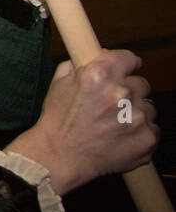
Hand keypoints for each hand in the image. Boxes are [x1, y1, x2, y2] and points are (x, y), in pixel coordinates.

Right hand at [6, 50, 157, 194]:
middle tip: (113, 104)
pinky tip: (121, 137)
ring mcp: (138, 117)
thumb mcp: (59, 84)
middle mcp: (122, 93)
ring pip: (148, 107)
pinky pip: (153, 129)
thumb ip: (79, 65)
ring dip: (136, 113)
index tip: (127, 69)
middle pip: (141, 83)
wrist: (60, 156)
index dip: (126, 64)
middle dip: (129, 91)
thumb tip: (99, 55)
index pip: (129, 58)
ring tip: (115, 124)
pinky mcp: (148, 138)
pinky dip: (140, 132)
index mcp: (99, 74)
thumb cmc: (57, 120)